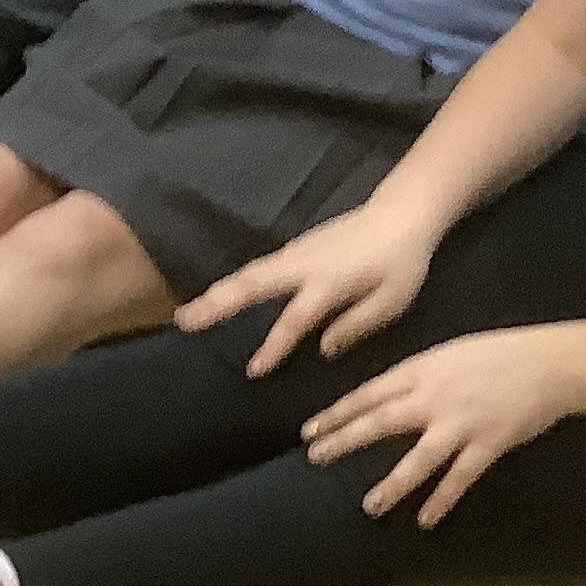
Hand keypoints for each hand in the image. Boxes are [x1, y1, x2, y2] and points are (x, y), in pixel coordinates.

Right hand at [173, 203, 448, 377]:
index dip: (273, 346)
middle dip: (216, 304)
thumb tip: (322, 349)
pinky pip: (256, 269)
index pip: (294, 320)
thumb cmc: (402, 262)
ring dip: (216, 293)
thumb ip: (356, 325)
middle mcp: (302, 265)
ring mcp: (294, 253)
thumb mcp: (392, 300)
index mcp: (329, 282)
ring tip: (187, 314)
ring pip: (248, 274)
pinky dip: (233, 284)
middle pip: (251, 286)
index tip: (254, 371)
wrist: (401, 214)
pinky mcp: (293, 249)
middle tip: (183, 322)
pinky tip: (220, 297)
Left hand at [301, 325, 584, 526]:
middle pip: (380, 422)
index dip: (337, 413)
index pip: (368, 394)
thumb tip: (382, 395)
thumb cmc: (500, 354)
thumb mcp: (448, 354)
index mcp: (423, 371)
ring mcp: (462, 423)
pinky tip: (425, 521)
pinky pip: (460, 477)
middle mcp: (436, 398)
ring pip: (419, 460)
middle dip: (344, 441)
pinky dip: (442, 500)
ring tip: (368, 507)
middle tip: (314, 459)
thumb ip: (415, 375)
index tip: (309, 430)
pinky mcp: (489, 444)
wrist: (553, 362)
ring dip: (392, 484)